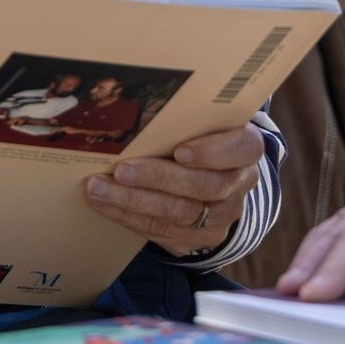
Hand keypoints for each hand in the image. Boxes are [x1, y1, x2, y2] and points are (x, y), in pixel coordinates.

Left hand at [83, 124, 264, 256]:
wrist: (210, 184)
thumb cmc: (197, 140)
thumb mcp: (201, 124)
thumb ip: (183, 119)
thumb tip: (134, 104)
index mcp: (246, 149)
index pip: (241, 149)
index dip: (212, 152)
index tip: (180, 151)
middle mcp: (238, 185)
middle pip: (203, 185)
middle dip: (157, 178)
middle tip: (121, 170)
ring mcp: (220, 218)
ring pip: (178, 213)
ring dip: (132, 201)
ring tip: (98, 188)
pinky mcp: (196, 239)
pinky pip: (159, 231)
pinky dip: (127, 216)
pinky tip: (103, 203)